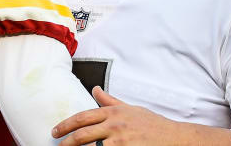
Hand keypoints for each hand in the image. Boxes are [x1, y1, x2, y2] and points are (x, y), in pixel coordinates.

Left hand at [52, 87, 230, 145]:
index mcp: (113, 112)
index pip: (83, 117)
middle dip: (66, 142)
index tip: (55, 131)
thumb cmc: (152, 124)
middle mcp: (115, 125)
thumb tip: (95, 89)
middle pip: (82, 134)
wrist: (175, 138)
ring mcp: (120, 141)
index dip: (66, 124)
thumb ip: (110, 100)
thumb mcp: (130, 108)